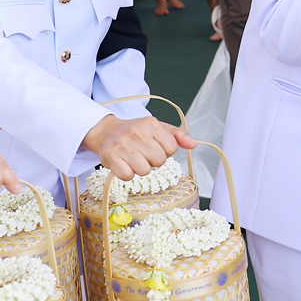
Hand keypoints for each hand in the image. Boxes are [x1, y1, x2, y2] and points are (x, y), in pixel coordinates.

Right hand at [82, 115, 197, 179]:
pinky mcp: (111, 158)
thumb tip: (193, 144)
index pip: (172, 148)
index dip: (165, 151)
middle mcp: (137, 133)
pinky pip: (128, 176)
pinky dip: (127, 173)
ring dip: (141, 168)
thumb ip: (177, 135)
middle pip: (159, 161)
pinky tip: (124, 164)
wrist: (106, 131)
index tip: (156, 146)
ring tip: (134, 158)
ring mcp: (123, 146)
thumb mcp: (157, 127)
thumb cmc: (135, 131)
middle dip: (153, 160)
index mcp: (151, 123)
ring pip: (145, 171)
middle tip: (144, 153)